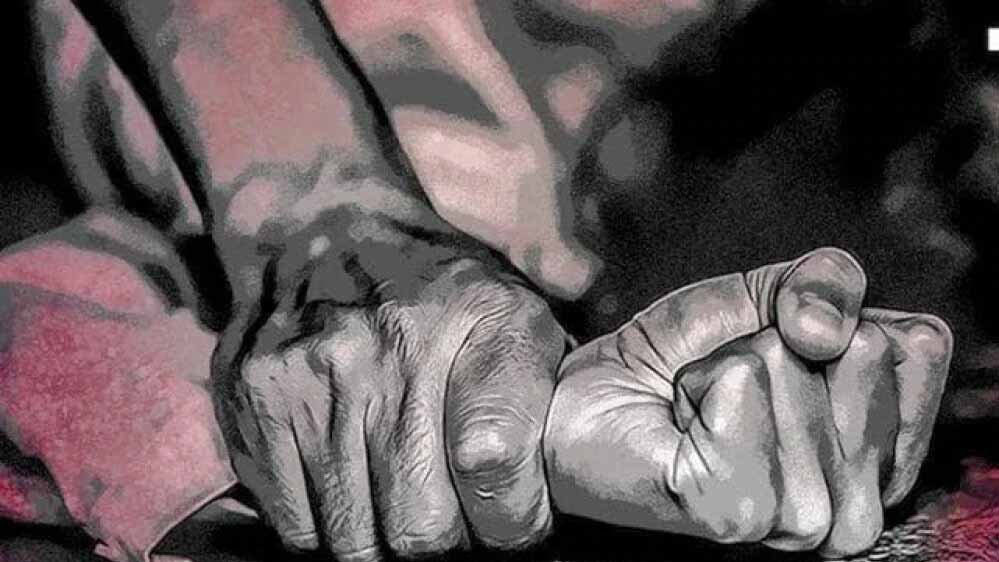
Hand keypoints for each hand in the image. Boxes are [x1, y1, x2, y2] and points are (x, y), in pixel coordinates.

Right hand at [212, 256, 566, 559]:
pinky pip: (296, 525)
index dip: (511, 522)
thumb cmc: (440, 291)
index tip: (511, 525)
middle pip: (423, 526)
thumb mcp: (517, 312)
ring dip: (386, 543)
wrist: (329, 229)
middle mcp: (392, 347)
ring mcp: (313, 376)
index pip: (497, 466)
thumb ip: (548, 394)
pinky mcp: (255, 400)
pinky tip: (353, 494)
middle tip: (454, 522)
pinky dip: (329, 531)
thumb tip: (572, 482)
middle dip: (449, 544)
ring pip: (356, 539)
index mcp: (482, 322)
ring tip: (403, 504)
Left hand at [544, 247, 952, 557]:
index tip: (782, 348)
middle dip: (777, 341)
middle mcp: (855, 499)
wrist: (592, 394)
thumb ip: (827, 281)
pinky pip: (741, 392)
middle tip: (730, 380)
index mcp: (880, 447)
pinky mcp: (734, 511)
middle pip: (859, 354)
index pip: (918, 347)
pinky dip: (699, 382)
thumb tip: (826, 330)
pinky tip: (685, 419)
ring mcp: (799, 516)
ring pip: (793, 374)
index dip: (838, 318)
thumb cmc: (680, 356)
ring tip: (705, 404)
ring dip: (730, 366)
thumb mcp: (766, 295)